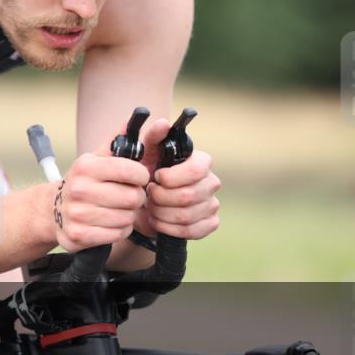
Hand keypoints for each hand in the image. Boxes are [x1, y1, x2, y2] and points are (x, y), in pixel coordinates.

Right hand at [53, 135, 150, 252]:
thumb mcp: (98, 157)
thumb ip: (120, 139)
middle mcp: (78, 189)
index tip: (138, 178)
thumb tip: (145, 116)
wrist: (52, 209)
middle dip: (137, 198)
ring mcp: (77, 214)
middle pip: (132, 197)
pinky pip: (117, 234)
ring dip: (129, 215)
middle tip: (130, 197)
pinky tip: (111, 223)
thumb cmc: (85, 181)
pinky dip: (120, 230)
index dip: (142, 176)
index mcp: (85, 166)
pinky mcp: (78, 235)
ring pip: (126, 218)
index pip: (130, 170)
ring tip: (119, 210)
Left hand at [140, 118, 221, 239]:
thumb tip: (162, 123)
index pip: (196, 169)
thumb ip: (151, 137)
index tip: (155, 177)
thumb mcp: (143, 153)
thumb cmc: (144, 174)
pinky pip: (192, 231)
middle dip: (161, 198)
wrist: (142, 204)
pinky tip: (160, 221)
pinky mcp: (209, 224)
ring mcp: (212, 204)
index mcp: (200, 162)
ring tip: (151, 208)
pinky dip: (169, 228)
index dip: (171, 177)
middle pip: (188, 196)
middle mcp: (210, 182)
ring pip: (187, 216)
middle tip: (149, 195)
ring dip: (161, 214)